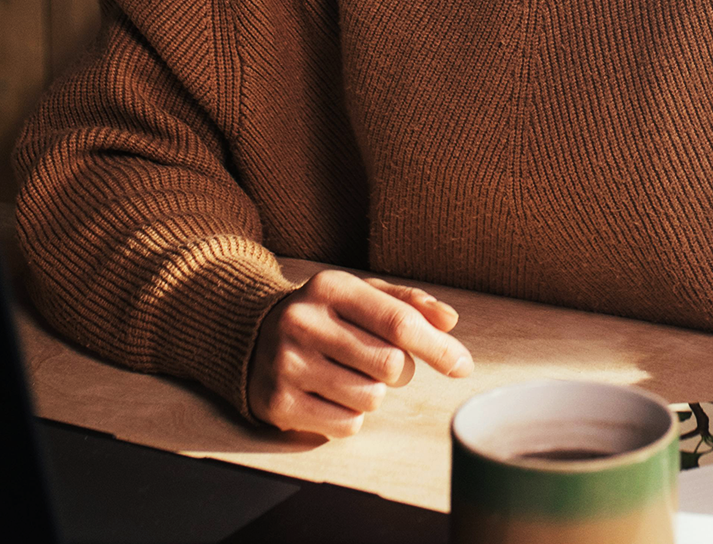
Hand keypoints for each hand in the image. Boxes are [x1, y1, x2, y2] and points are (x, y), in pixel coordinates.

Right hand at [247, 270, 473, 437]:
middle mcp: (302, 322)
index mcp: (330, 287)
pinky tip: (330, 394)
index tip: (463, 366)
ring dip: (372, 393)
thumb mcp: (362, 295)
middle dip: (398, 370)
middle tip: (378, 361)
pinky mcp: (277, 403)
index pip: (398, 322)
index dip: (438, 347)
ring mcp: (286, 364)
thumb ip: (409, 304)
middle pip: (390, 365)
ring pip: (370, 398)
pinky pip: (346, 425)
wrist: (249, 334)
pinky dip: (350, 416)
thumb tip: (450, 321)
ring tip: (348, 375)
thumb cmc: (324, 315)